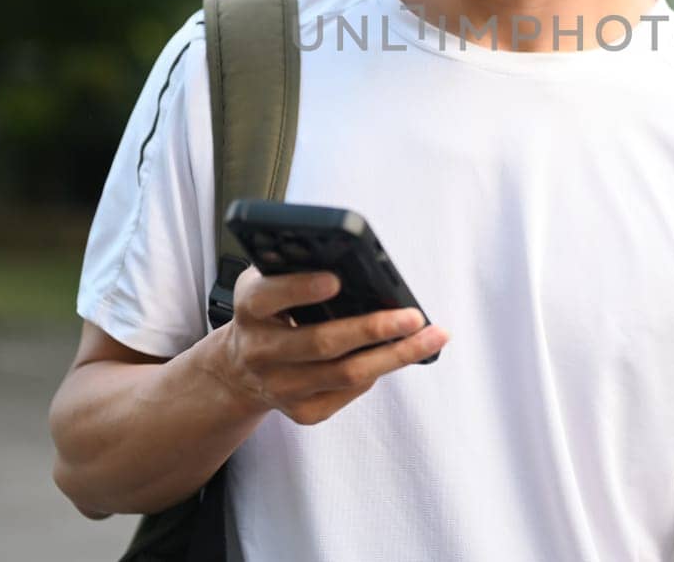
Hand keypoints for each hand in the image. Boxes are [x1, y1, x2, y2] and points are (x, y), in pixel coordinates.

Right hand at [214, 270, 448, 425]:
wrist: (241, 368)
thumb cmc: (270, 311)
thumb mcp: (269, 282)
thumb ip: (297, 268)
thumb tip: (354, 260)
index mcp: (250, 309)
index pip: (269, 297)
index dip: (300, 289)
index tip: (335, 280)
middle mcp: (260, 351)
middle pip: (321, 343)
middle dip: (373, 329)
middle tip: (413, 317)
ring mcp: (280, 387)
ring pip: (346, 374)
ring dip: (395, 355)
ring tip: (432, 337)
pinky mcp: (302, 412)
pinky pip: (350, 391)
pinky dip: (380, 370)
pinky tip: (402, 353)